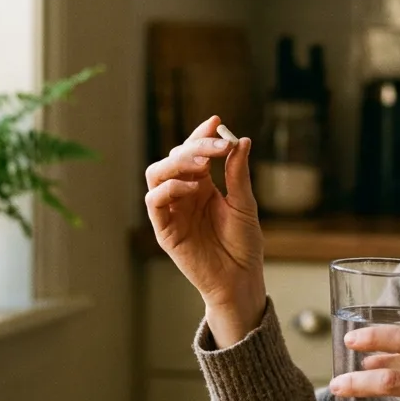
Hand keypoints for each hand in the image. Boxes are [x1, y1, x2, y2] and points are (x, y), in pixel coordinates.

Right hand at [143, 115, 265, 345]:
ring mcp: (173, 211)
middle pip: (174, 158)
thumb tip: (241, 141)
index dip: (202, 135)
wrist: (240, 279)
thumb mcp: (245, 205)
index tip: (217, 122)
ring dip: (176, 163)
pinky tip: (191, 187)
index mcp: (203, 186)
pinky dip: (168, 188)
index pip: (194, 152)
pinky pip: (154, 202)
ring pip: (157, 174)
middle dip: (194, 146)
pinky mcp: (165, 229)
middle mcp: (184, 194)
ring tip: (202, 164)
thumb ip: (238, 174)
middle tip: (217, 146)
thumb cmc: (244, 245)